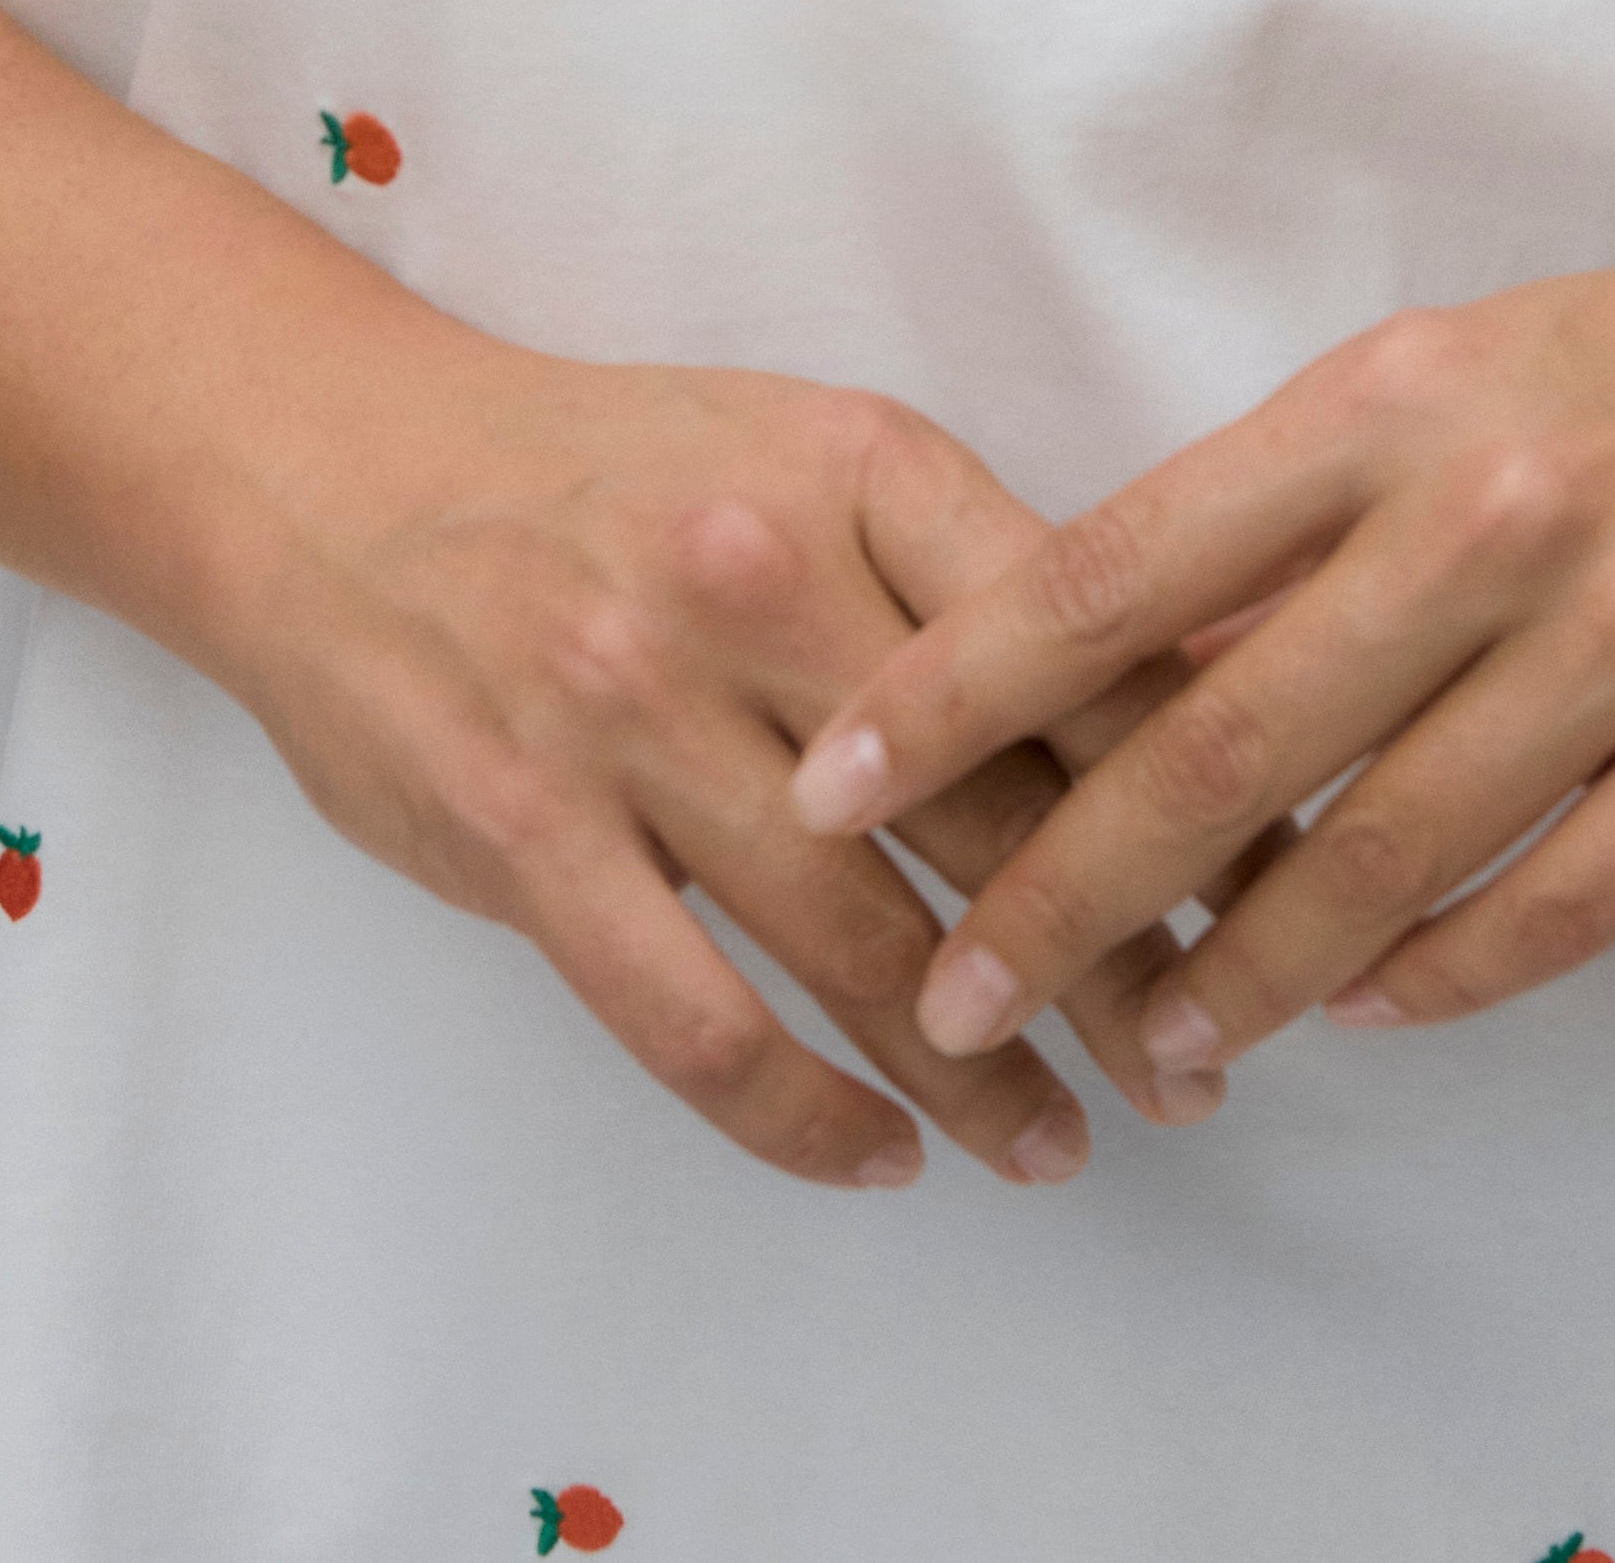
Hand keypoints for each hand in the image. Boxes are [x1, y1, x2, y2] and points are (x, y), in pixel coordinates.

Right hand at [203, 305, 1209, 1192]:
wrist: (341, 467)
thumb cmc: (607, 471)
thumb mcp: (801, 454)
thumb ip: (955, 570)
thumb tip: (1168, 692)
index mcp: (852, 467)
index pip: (1071, 647)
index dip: (1188, 785)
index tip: (1273, 891)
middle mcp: (753, 577)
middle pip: (986, 809)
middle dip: (1117, 960)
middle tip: (1200, 1059)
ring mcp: (630, 709)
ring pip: (858, 941)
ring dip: (981, 1074)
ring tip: (1064, 1145)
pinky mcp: (525, 830)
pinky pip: (695, 1021)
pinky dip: (804, 1114)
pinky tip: (878, 1160)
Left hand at [779, 172, 1614, 1097]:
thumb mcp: (1464, 381)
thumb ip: (1307, 526)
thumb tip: (1124, 666)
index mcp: (1393, 400)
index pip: (1121, 559)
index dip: (961, 684)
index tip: (834, 772)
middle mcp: (1492, 511)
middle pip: (1218, 739)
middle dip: (1062, 882)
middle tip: (959, 980)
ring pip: (1379, 857)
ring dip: (1248, 976)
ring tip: (1163, 1046)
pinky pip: (1552, 909)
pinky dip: (1442, 983)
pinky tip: (1372, 1011)